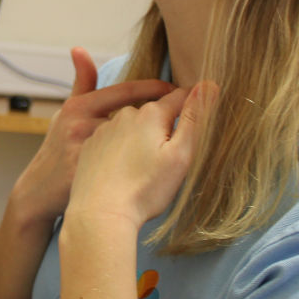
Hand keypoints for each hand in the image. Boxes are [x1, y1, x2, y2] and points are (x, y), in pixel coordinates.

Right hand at [9, 48, 175, 227]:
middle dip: (161, 118)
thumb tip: (79, 49)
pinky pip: (129, 169)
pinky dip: (146, 167)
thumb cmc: (59, 149)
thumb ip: (81, 83)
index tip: (177, 90)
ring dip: (156, 144)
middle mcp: (81, 125)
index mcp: (79, 107)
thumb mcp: (66, 112)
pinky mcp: (91, 177)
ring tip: (174, 146)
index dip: (156, 89)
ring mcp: (86, 150)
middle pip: (136, 117)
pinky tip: (156, 171)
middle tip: (185, 115)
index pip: (126, 91)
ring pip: (135, 144)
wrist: (39, 193)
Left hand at [68, 80, 219, 227]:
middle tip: (171, 157)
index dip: (192, 107)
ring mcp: (103, 130)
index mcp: (150, 114)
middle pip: (154, 113)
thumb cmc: (145, 189)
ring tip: (146, 168)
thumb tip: (209, 84)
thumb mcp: (180, 155)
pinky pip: (112, 141)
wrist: (99, 214)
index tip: (199, 120)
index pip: (179, 97)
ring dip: (142, 139)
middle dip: (165, 127)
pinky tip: (125, 172)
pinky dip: (121, 151)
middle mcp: (124, 115)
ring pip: (132, 127)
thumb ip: (195, 118)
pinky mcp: (89, 147)